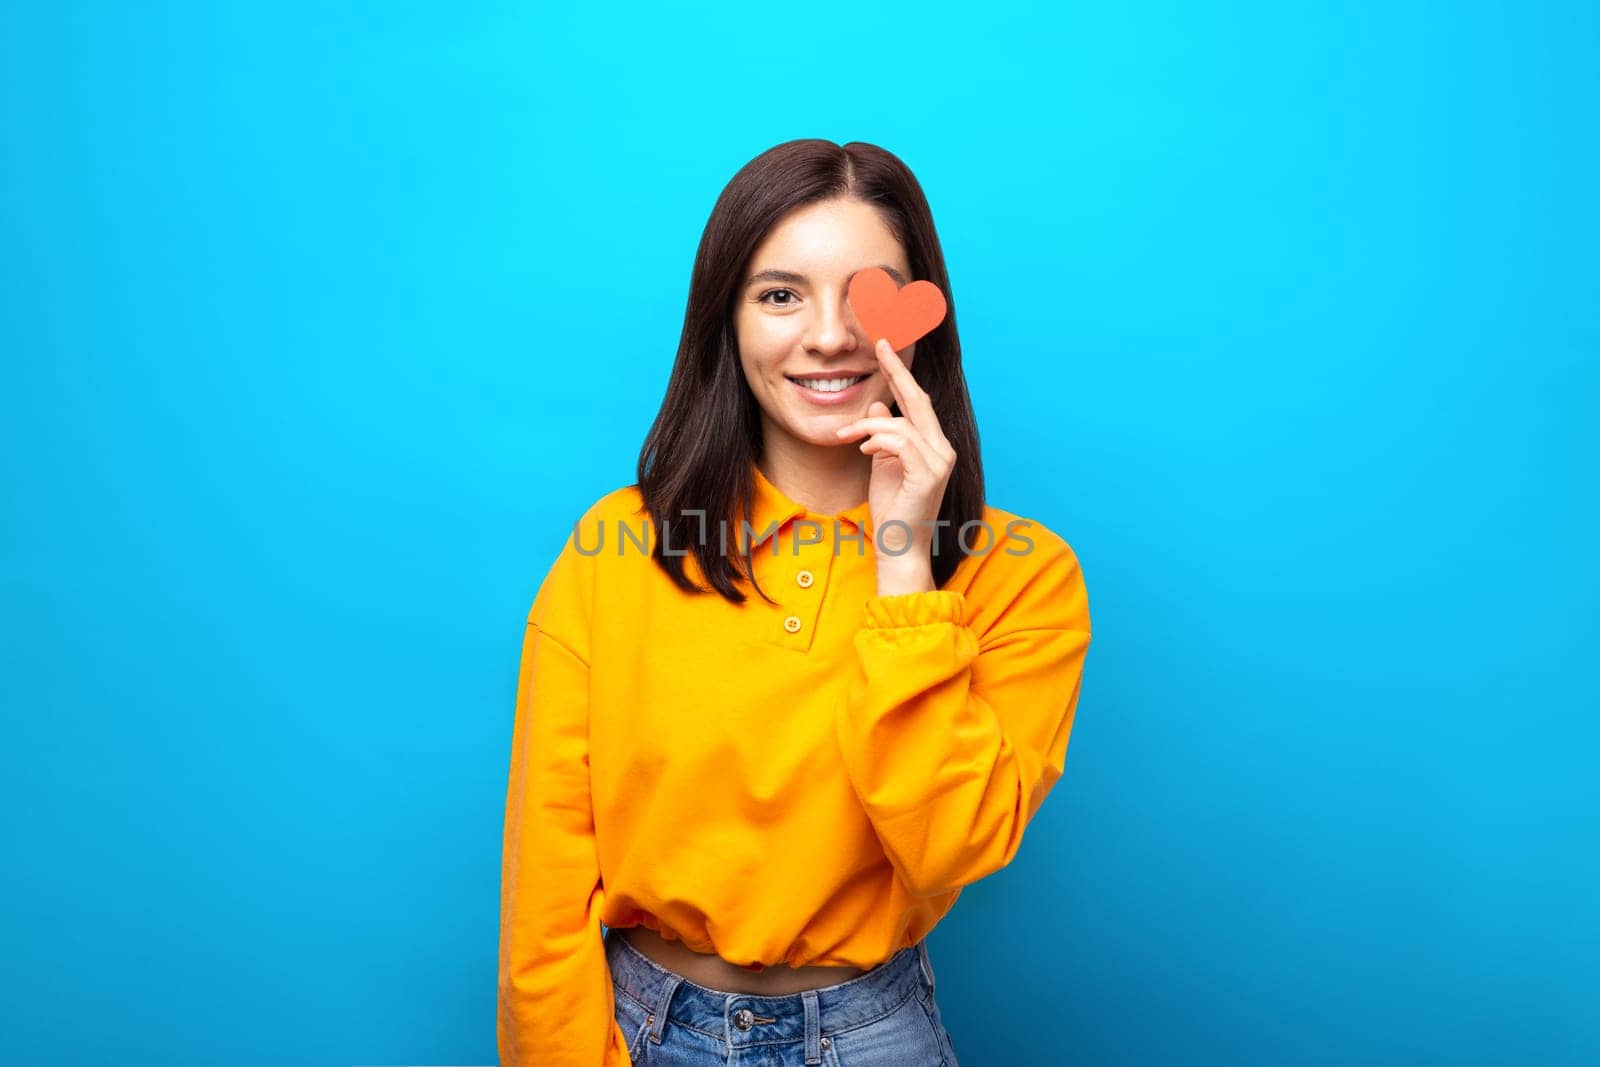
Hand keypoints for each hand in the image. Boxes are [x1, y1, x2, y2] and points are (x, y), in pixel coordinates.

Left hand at [834, 338, 956, 577]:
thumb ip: (884, 436)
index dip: (902, 374)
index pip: (918, 402)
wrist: (899, 547)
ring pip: (902, 423)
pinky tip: (864, 450)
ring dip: (867, 425)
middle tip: (879, 345)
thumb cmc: (891, 510)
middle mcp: (942, 449)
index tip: (886, 348)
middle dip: (897, 371)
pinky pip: (900, 442)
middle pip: (919, 400)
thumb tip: (880, 406)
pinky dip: (877, 441)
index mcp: (933, 445)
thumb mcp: (883, 465)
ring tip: (846, 435)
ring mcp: (939, 462)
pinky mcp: (928, 474)